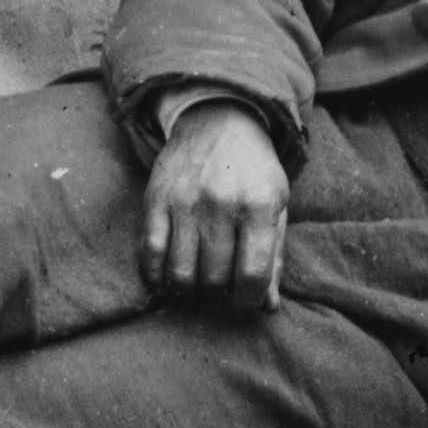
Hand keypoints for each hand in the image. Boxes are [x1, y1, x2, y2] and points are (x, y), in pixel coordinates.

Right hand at [143, 107, 291, 305]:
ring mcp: (185, 200)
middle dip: (219, 294)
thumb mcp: (276, 207)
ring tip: (197, 282)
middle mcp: (221, 203)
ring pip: (181, 274)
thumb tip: (267, 307)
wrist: (219, 121)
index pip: (252, 276)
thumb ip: (274, 257)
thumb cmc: (253, 172)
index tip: (244, 298)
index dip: (248, 300)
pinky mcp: (156, 199)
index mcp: (259, 206)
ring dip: (190, 290)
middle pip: (215, 280)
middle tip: (220, 286)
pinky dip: (156, 277)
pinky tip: (167, 277)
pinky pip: (150, 254)